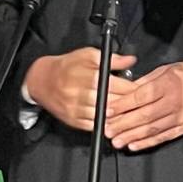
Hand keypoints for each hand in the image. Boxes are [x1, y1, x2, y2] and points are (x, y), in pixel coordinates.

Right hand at [24, 49, 138, 130]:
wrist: (42, 81)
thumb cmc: (67, 67)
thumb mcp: (88, 55)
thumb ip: (112, 59)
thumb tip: (131, 60)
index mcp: (89, 76)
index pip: (118, 86)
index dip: (132, 89)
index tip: (140, 90)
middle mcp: (82, 94)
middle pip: (113, 102)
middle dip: (128, 103)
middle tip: (139, 103)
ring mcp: (77, 109)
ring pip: (105, 116)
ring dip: (119, 116)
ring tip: (129, 112)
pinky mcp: (73, 121)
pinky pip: (95, 126)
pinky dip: (107, 124)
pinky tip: (114, 120)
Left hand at [105, 60, 182, 151]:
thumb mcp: (168, 69)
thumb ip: (146, 81)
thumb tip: (126, 90)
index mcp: (169, 84)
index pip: (141, 96)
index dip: (123, 105)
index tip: (109, 110)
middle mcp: (175, 101)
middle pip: (144, 115)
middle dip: (122, 124)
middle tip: (107, 128)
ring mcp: (180, 117)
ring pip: (152, 129)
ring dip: (131, 136)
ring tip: (116, 140)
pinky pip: (163, 137)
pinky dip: (147, 143)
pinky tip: (134, 145)